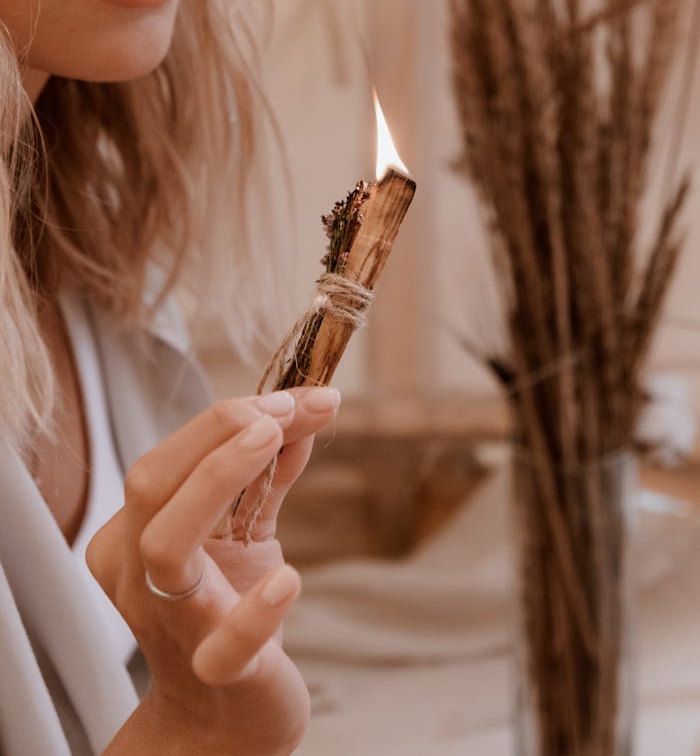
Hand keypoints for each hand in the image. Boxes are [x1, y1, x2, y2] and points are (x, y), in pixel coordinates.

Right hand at [86, 386, 339, 755]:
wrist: (226, 717)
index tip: (295, 397)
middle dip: (215, 434)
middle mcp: (139, 575)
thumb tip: (303, 409)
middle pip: (150, 485)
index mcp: (135, 536)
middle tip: (282, 409)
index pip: (165, 461)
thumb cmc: (228, 608)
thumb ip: (266, 474)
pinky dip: (254, 609)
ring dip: (219, 480)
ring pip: (166, 547)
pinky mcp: (220, 673)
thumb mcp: (244, 533)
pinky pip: (224, 644)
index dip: (224, 420)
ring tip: (273, 438)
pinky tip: (287, 579)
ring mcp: (175, 624)